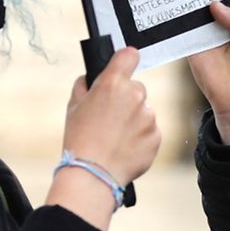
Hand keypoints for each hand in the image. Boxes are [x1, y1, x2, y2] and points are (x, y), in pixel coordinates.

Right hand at [46, 48, 160, 230]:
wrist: (92, 175)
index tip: (123, 66)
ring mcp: (148, 117)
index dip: (125, 60)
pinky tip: (124, 148)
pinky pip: (150, 131)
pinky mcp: (156, 136)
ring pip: (144, 111)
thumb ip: (85, 84)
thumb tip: (92, 77)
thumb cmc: (79, 140)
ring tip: (115, 138)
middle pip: (136, 88)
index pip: (129, 55)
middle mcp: (134, 95)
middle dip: (126, 99)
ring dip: (134, 121)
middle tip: (110, 119)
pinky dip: (140, 138)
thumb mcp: (73, 106)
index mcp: (112, 84)